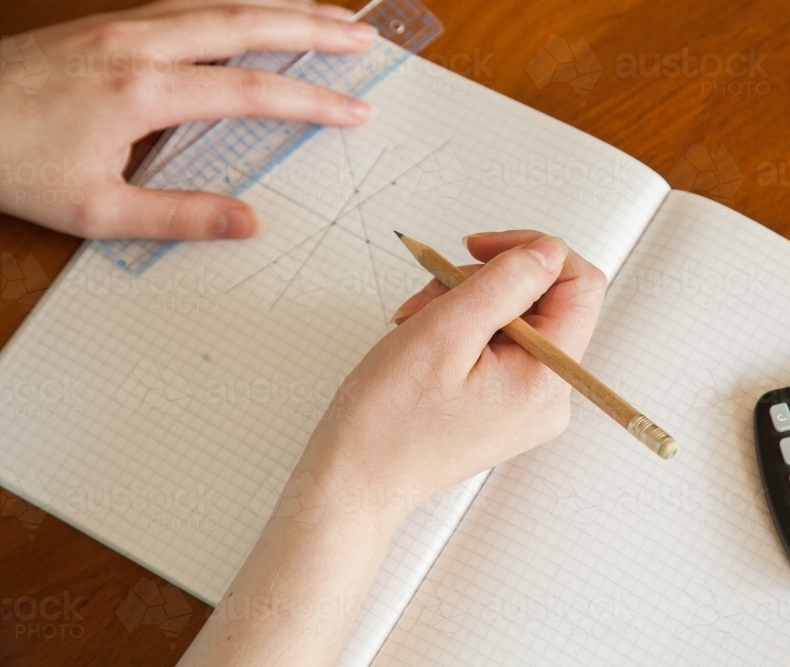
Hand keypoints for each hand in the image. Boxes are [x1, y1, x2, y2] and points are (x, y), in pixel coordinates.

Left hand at [0, 0, 374, 238]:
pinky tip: (255, 10)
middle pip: (248, 22)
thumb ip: (178, 217)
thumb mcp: (95, 210)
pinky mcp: (111, 21)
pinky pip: (191, 1)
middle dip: (314, 27)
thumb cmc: (11, 161)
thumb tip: (248, 222)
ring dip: (281, 6)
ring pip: (222, 2)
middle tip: (363, 35)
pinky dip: (238, 3)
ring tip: (328, 14)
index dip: (312, 100)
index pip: (252, 91)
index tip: (355, 110)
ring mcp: (125, 23)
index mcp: (142, 90)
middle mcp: (140, 43)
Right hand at [177, 230, 606, 665]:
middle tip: (432, 295)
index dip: (531, 251)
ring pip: (515, 317)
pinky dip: (460, 329)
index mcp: (548, 378)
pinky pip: (498, 345)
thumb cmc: (391, 420)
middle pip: (544, 299)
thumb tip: (549, 250)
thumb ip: (507, 282)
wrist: (357, 481)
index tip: (479, 248)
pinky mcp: (505, 405)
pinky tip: (424, 341)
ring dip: (463, 304)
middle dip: (484, 282)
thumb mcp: (447, 330)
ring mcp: (528, 402)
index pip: (579, 283)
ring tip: (417, 323)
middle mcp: (550, 394)